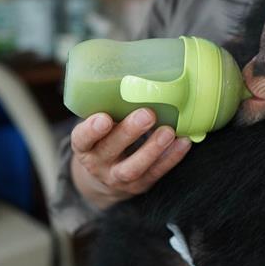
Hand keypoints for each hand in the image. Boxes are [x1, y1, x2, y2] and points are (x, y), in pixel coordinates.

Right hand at [70, 109, 191, 209]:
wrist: (104, 177)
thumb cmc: (104, 139)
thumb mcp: (98, 127)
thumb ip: (109, 109)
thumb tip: (137, 80)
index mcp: (84, 146)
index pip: (81, 139)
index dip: (91, 130)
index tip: (104, 118)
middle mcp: (97, 163)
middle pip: (109, 150)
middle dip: (129, 132)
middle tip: (147, 114)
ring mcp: (118, 177)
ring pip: (133, 168)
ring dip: (152, 149)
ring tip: (168, 132)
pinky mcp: (140, 185)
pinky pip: (156, 173)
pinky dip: (171, 157)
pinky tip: (183, 142)